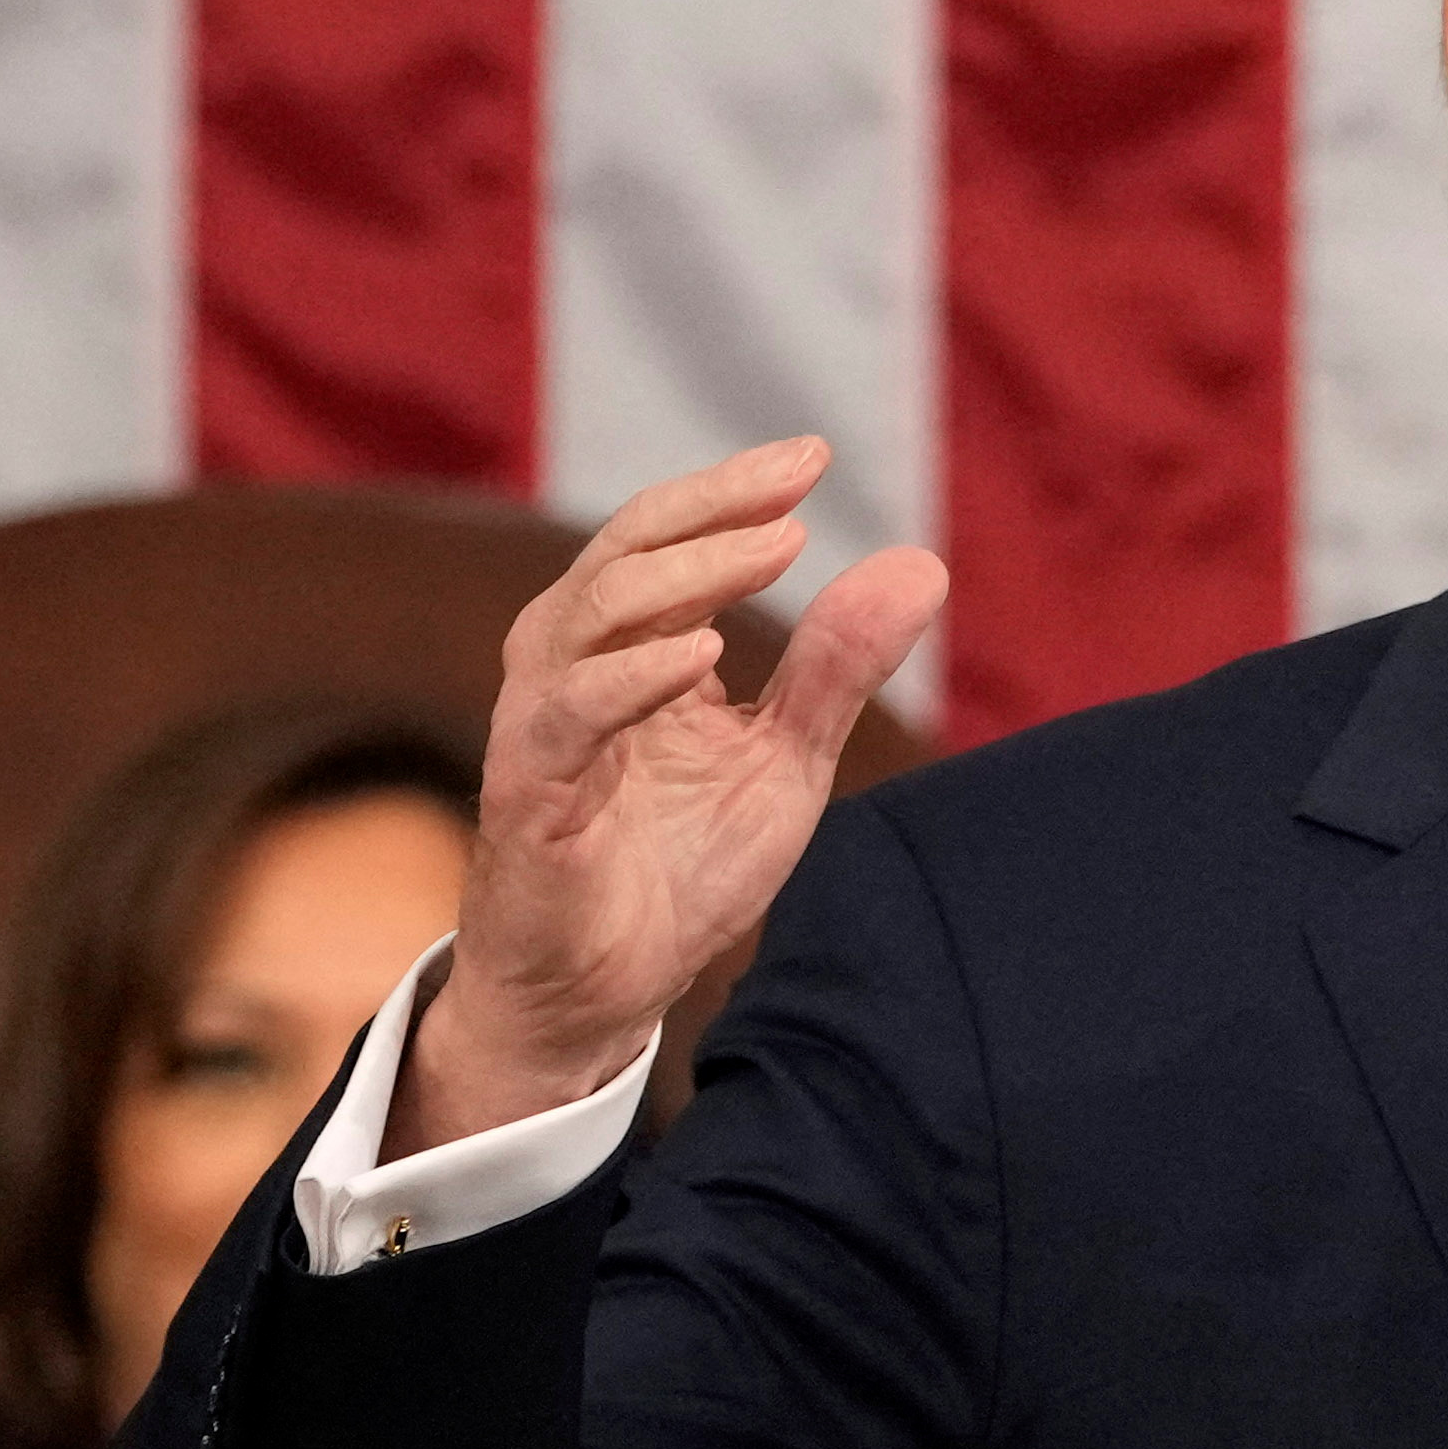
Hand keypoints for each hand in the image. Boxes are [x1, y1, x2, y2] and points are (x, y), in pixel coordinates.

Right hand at [390, 440, 945, 1154]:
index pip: (667, 540)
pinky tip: (699, 655)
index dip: (734, 494)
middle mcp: (571, 672)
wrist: (604, 993)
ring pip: (582, 618)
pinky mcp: (526, 798)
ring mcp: (540, 730)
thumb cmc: (677, 868)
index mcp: (629, 652)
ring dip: (679, 575)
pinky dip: (627, 679)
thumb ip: (836, 668)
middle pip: (622, 553)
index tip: (813, 455)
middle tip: (794, 480)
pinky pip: (561, 718)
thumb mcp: (783, 760)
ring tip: (773, 546)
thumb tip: (921, 563)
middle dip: (709, 508)